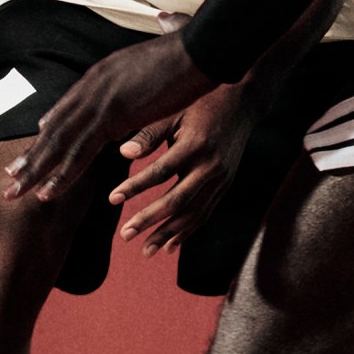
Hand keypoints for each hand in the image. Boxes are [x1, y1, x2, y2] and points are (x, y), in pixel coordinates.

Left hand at [4, 31, 219, 201]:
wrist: (202, 47)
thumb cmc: (187, 55)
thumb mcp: (150, 65)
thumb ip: (132, 78)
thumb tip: (128, 81)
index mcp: (100, 75)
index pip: (67, 109)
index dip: (49, 131)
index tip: (32, 149)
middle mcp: (92, 86)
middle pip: (54, 128)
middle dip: (31, 155)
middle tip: (10, 178)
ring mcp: (99, 100)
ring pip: (59, 143)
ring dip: (36, 171)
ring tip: (15, 192)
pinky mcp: (112, 115)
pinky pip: (81, 152)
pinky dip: (63, 174)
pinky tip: (48, 192)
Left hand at [109, 82, 260, 256]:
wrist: (243, 102)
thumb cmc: (200, 103)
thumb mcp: (173, 112)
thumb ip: (149, 135)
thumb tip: (123, 154)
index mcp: (195, 145)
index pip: (160, 172)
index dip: (135, 187)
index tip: (111, 199)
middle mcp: (211, 166)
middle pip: (177, 200)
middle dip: (149, 220)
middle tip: (124, 235)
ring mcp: (221, 179)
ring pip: (193, 214)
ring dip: (167, 234)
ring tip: (144, 250)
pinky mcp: (225, 185)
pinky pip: (204, 213)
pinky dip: (187, 232)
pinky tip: (168, 247)